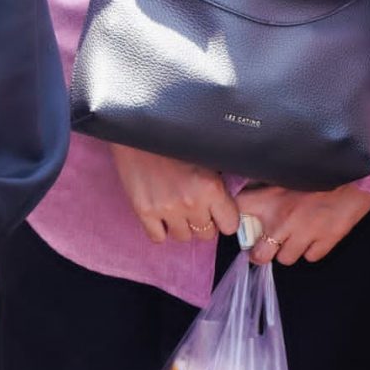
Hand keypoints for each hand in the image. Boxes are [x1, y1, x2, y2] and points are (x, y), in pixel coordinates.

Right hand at [109, 144, 234, 246]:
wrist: (139, 132)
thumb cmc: (175, 143)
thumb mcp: (207, 159)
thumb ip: (219, 185)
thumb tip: (229, 206)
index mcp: (211, 188)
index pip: (230, 225)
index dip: (224, 219)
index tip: (218, 212)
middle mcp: (191, 202)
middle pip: (206, 234)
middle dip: (203, 222)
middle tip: (195, 206)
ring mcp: (166, 208)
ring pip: (183, 237)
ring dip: (182, 226)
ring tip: (176, 208)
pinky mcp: (143, 211)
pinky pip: (157, 237)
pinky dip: (160, 229)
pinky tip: (160, 214)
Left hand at [238, 182, 369, 266]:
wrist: (356, 171)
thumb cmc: (320, 168)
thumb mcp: (286, 172)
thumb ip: (266, 185)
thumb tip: (249, 186)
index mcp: (268, 199)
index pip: (236, 214)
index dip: (233, 220)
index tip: (238, 222)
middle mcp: (282, 220)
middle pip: (258, 255)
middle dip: (261, 252)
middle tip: (266, 245)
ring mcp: (304, 234)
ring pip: (285, 259)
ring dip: (288, 251)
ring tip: (294, 238)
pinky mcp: (327, 240)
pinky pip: (311, 257)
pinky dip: (311, 250)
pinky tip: (314, 236)